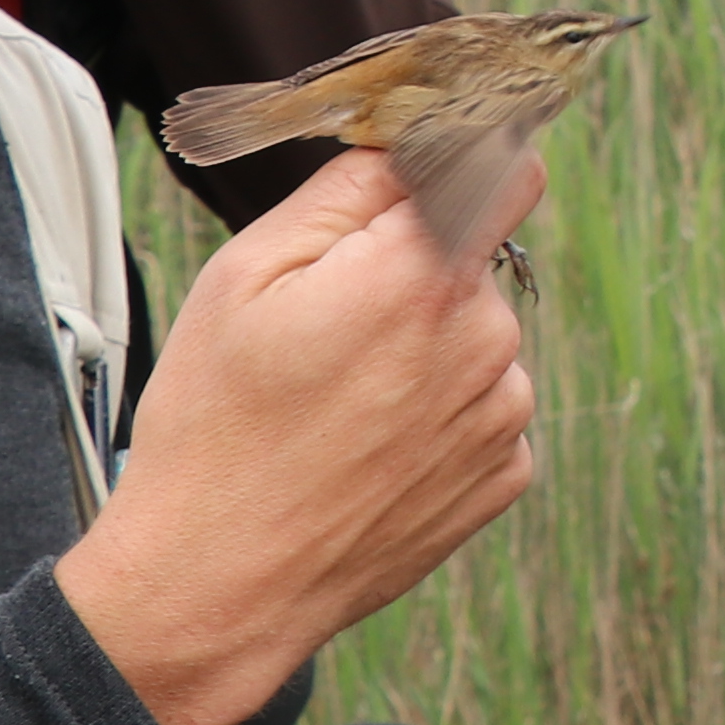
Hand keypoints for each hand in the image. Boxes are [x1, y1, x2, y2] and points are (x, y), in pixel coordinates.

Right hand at [60, 146, 543, 724]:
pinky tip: (365, 450)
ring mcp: (503, 414)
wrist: (218, 585)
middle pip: (472, 260)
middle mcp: (486, 340)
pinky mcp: (506, 475)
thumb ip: (349, 189)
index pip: (508, 168)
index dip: (469, 161)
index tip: (425, 175)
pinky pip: (481, 409)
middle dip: (411, 273)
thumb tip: (414, 140)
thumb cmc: (216, 426)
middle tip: (324, 330)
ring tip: (334, 407)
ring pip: (476, 338)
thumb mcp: (248, 275)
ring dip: (424, 350)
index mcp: (423, 275)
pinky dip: (436, 417)